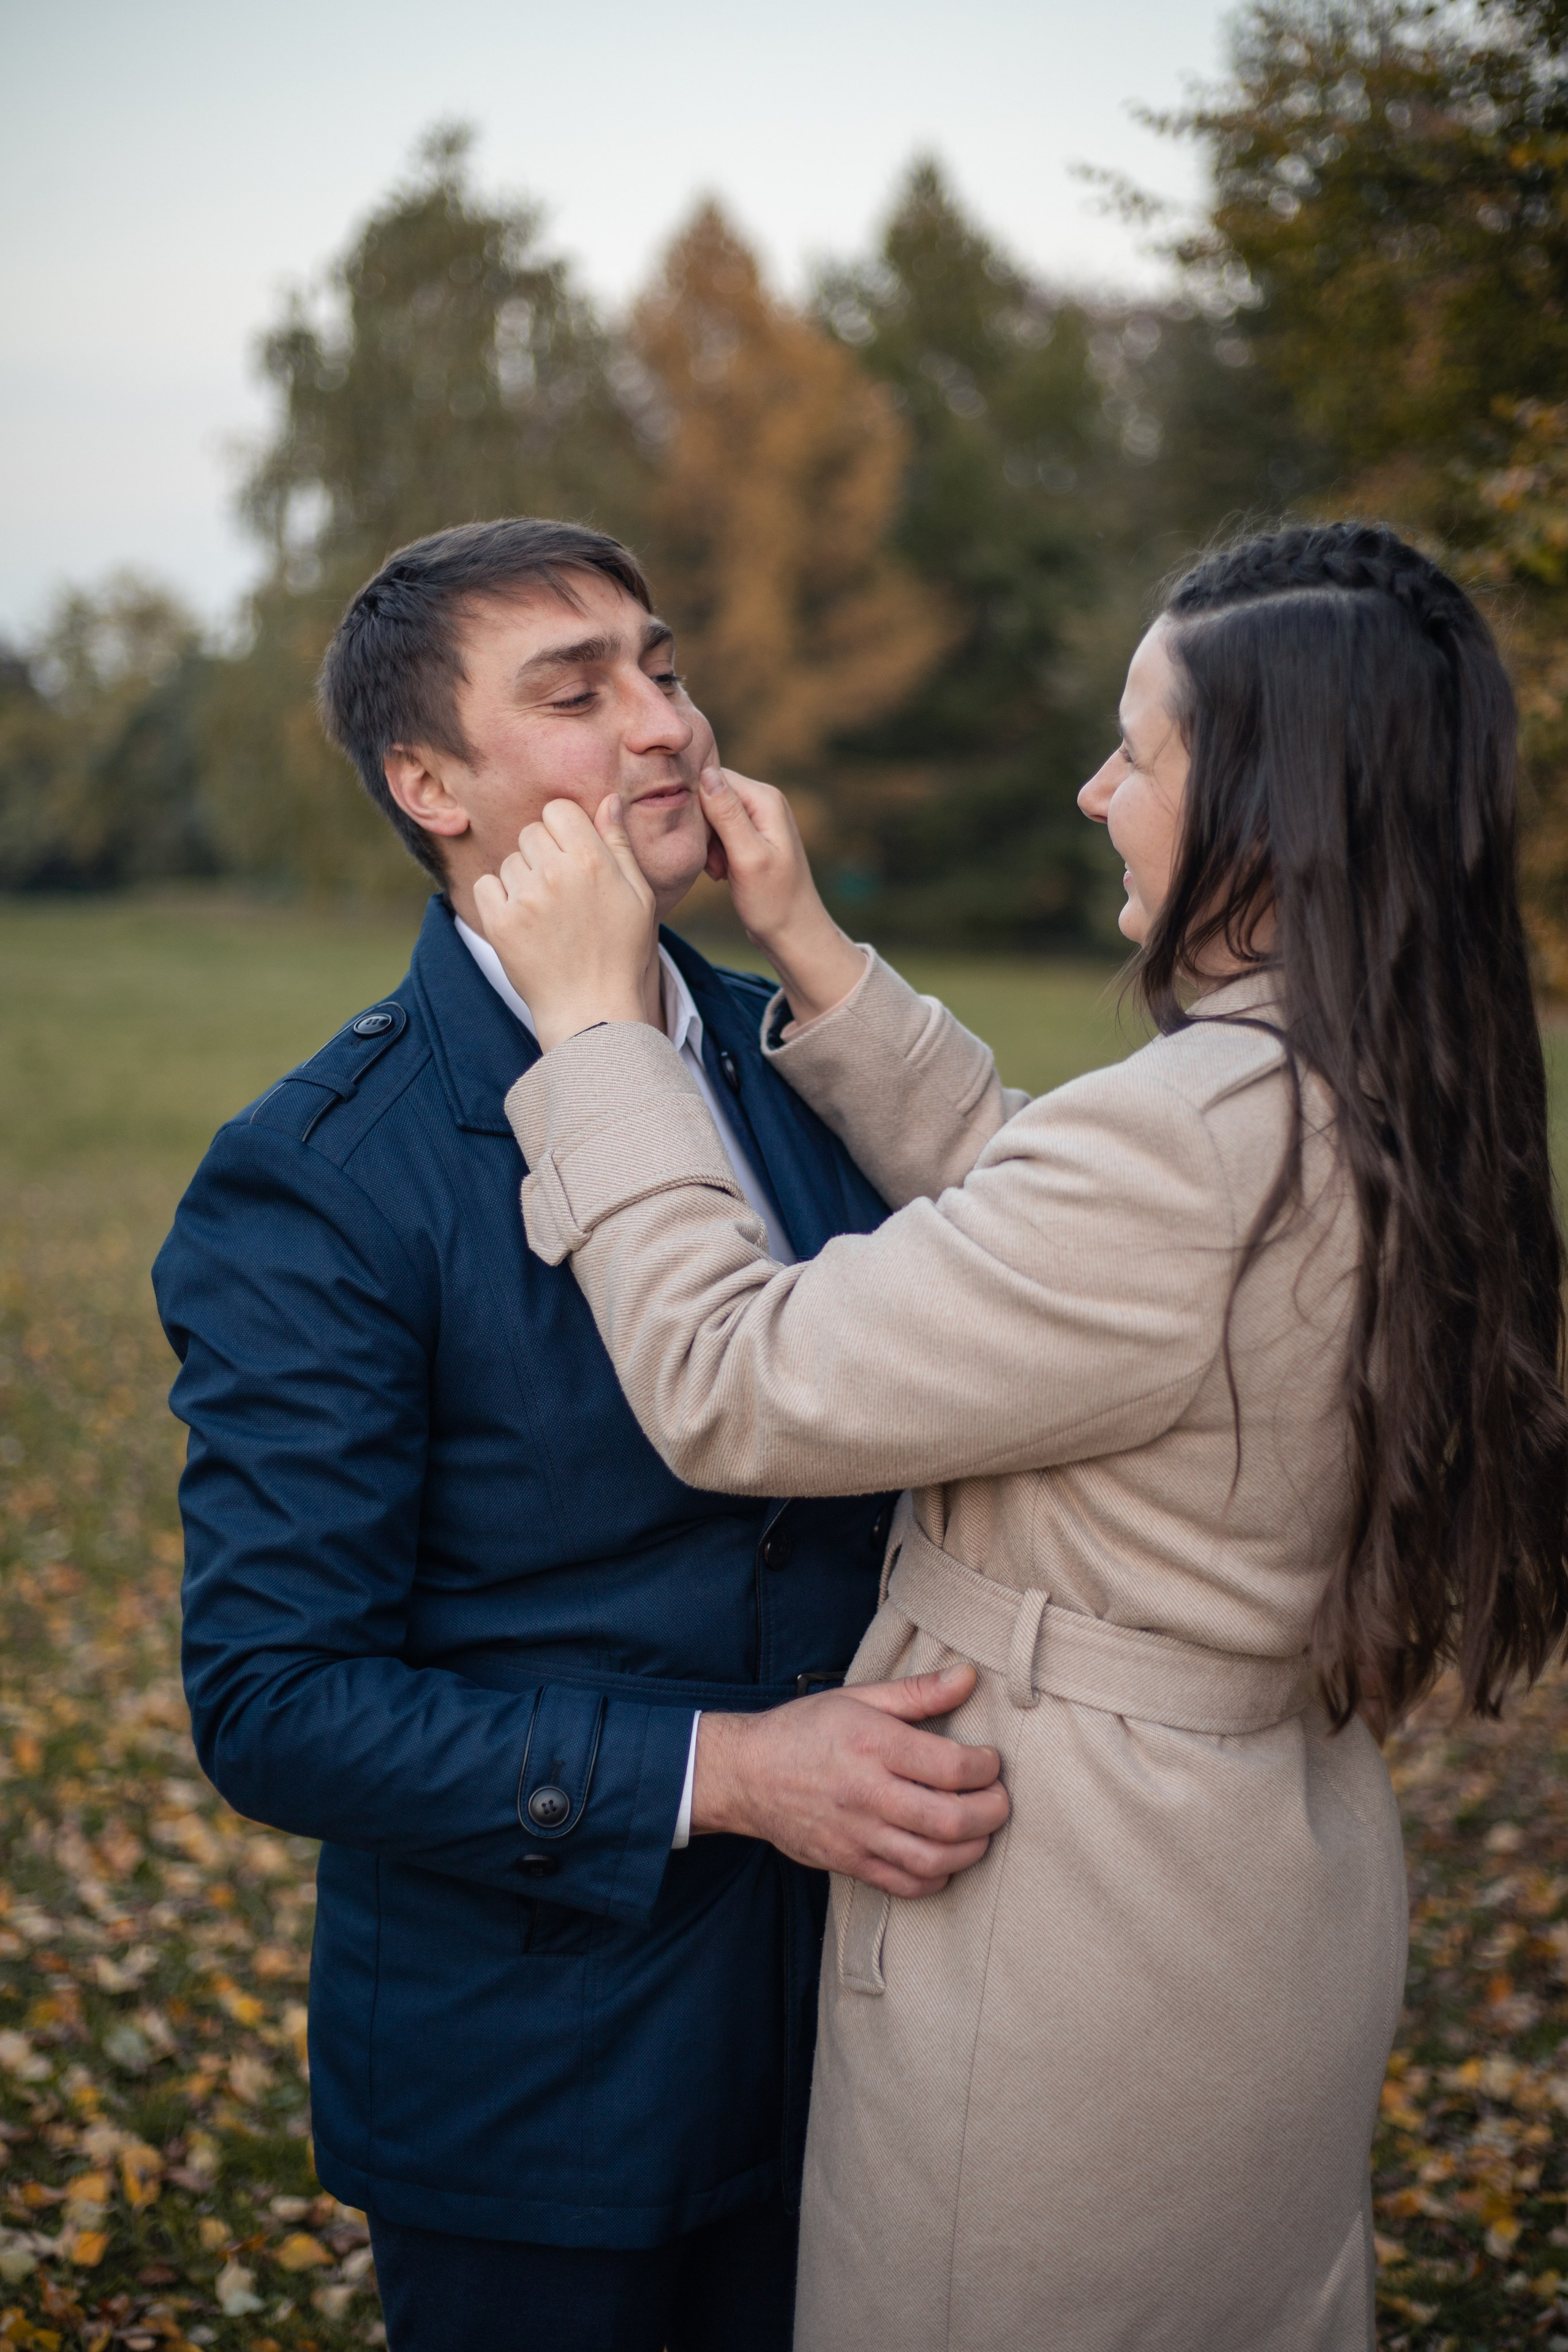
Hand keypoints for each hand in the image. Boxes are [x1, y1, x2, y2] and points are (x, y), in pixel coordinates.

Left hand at [473, 796, 657, 1050]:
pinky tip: (522, 922)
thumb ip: (619, 844)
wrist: (592, 1009)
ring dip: (522, 880)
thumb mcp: (637, 896)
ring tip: (545, 914)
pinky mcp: (499, 922)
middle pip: (531, 832)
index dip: (564, 830)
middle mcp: (555, 872)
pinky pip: (485, 885)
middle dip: (542, 853)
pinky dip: (498, 900)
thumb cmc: (621, 952)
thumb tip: (608, 800)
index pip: (559, 810)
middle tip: (560, 890)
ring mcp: (525, 897)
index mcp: (592, 860)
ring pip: (510, 861)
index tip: (571, 855)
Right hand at [691, 1662, 1008, 1897]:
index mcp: (873, 1744)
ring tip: (979, 1830)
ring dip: (972, 1850)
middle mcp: (867, 1793)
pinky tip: (945, 1859)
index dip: (987, 1767)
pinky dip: (936, 1878)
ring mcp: (857, 1834)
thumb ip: (919, 1691)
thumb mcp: (859, 1697)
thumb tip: (969, 1677)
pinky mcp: (848, 1863)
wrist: (746, 1774)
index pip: (952, 1767)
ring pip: (933, 1860)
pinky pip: (904, 1885)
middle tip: (999, 1800)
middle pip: (951, 1820)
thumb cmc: (806, 1729)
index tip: (990, 1761)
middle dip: (991, 1813)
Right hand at [698, 766, 866, 1025]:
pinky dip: (713, 852)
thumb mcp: (747, 857)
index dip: (697, 806)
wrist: (793, 933)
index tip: (701, 840)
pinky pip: (718, 832)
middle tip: (713, 862)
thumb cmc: (773, 902)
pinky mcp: (750, 838)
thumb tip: (706, 772)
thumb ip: (727, 815)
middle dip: (702, 827)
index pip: (714, 777)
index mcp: (765, 798)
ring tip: (719, 872)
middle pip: (711, 795)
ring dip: (707, 844)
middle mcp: (764, 801)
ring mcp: (758, 820)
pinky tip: (721, 873)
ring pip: (711, 816)